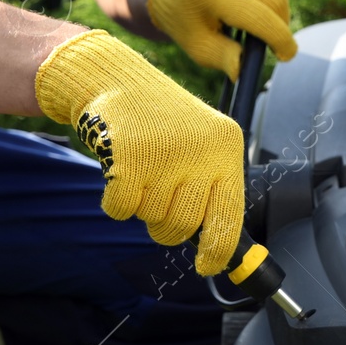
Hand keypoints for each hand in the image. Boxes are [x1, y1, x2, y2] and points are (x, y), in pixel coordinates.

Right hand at [35, 30, 244, 275]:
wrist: (115, 79)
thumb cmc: (160, 122)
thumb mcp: (200, 145)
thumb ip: (211, 190)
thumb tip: (218, 252)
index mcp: (225, 148)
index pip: (230, 216)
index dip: (218, 251)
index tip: (206, 265)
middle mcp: (200, 151)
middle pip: (184, 226)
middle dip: (167, 224)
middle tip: (159, 197)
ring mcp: (164, 154)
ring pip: (152, 219)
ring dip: (142, 205)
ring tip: (142, 170)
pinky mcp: (128, 158)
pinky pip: (122, 209)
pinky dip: (116, 200)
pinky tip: (120, 170)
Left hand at [146, 0, 295, 79]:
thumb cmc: (191, 24)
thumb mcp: (201, 48)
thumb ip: (224, 59)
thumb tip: (243, 71)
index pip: (262, 18)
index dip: (281, 40)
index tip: (287, 55)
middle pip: (277, 0)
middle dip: (281, 24)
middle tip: (272, 37)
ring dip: (278, 0)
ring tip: (257, 9)